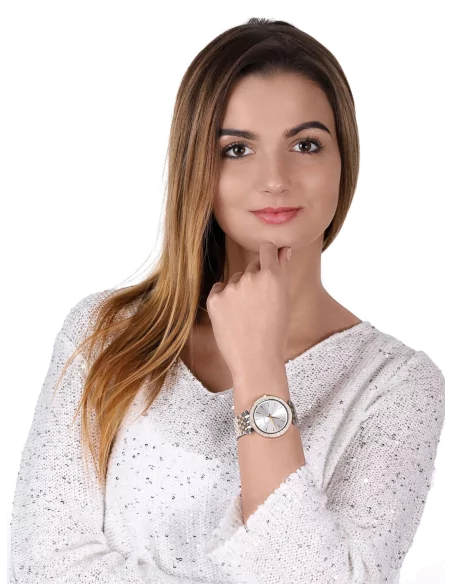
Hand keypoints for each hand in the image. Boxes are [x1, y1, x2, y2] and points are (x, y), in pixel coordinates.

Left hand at [206, 242, 291, 380]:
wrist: (256, 360)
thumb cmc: (274, 333)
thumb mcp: (284, 301)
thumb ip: (282, 272)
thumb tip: (283, 250)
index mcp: (272, 276)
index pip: (266, 248)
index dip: (267, 255)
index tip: (267, 263)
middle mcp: (250, 278)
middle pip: (250, 267)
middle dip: (255, 280)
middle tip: (259, 305)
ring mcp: (231, 288)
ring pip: (235, 280)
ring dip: (239, 291)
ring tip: (246, 315)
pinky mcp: (214, 299)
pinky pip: (219, 290)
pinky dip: (224, 300)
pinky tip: (233, 317)